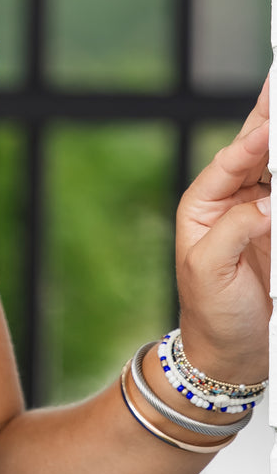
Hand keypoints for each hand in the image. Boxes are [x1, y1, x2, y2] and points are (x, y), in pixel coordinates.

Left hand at [175, 73, 270, 383]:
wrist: (231, 356)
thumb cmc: (210, 313)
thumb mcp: (211, 269)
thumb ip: (237, 229)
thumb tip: (268, 202)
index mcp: (204, 203)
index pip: (231, 160)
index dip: (253, 138)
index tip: (271, 121)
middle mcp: (232, 201)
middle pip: (256, 150)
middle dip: (271, 117)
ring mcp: (260, 214)